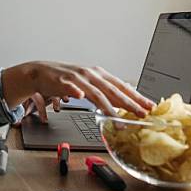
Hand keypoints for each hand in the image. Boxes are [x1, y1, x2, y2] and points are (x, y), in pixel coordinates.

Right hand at [2, 61, 154, 118]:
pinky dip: (76, 91)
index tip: (149, 106)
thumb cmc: (66, 79)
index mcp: (99, 74)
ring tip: (117, 118)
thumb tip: (123, 104)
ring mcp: (77, 77)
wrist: (41, 72)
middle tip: (142, 113)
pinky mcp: (62, 81)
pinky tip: (80, 96)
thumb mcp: (89, 83)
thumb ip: (104, 92)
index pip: (122, 86)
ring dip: (108, 107)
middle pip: (113, 90)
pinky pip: (71, 87)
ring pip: (96, 93)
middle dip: (129, 103)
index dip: (136, 96)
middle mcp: (91, 74)